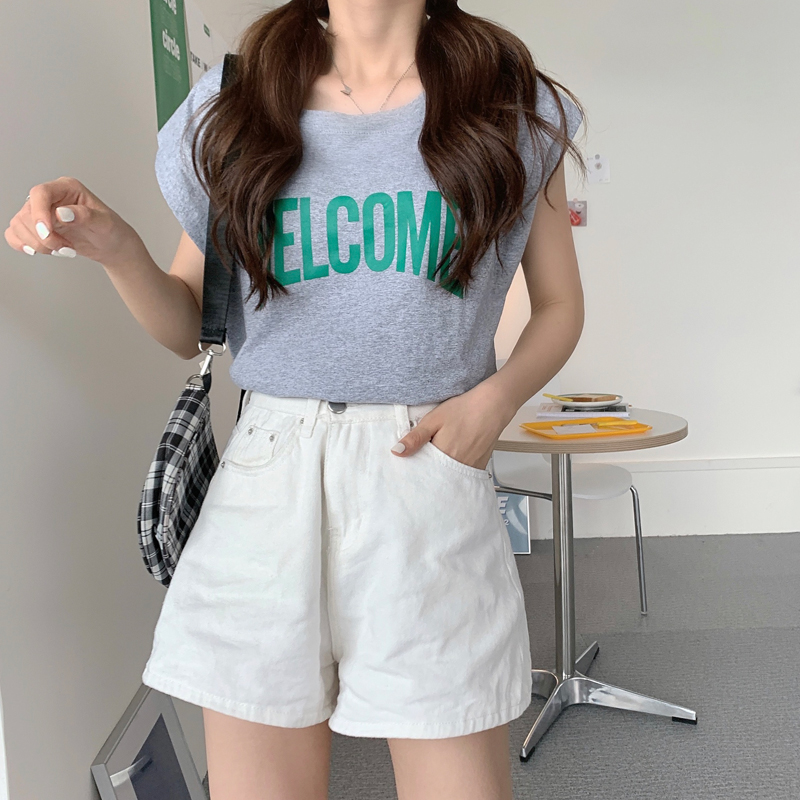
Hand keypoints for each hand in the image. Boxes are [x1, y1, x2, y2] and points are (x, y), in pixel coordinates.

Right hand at [4, 176, 143, 266]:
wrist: (111, 245)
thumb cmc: (111, 231)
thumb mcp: (105, 223)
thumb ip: (85, 216)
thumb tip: (61, 213)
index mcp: (67, 188)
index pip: (40, 193)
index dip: (39, 214)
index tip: (48, 233)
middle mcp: (51, 197)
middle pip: (27, 213)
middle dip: (44, 237)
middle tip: (66, 247)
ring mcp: (41, 211)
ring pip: (19, 225)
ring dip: (38, 244)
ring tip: (62, 249)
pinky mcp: (35, 227)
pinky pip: (14, 233)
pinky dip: (24, 245)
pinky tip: (44, 250)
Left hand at [390, 383, 515, 470]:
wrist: (492, 406)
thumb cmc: (463, 409)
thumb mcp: (433, 419)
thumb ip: (415, 438)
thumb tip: (397, 452)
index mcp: (442, 455)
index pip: (421, 472)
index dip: (414, 469)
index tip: (407, 466)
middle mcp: (456, 466)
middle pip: (435, 477)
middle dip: (426, 474)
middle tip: (421, 464)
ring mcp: (469, 468)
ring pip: (449, 477)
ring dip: (441, 473)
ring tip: (437, 460)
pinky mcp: (479, 466)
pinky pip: (462, 474)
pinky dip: (454, 471)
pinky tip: (451, 459)